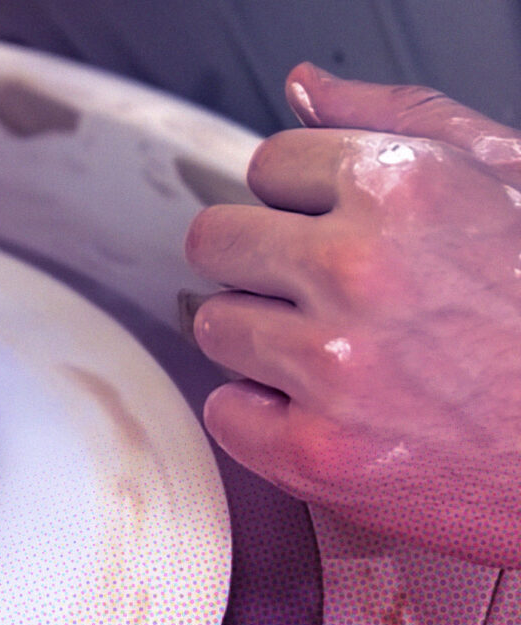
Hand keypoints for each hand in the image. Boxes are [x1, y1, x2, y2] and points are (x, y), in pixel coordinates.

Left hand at [188, 63, 520, 566]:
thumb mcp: (513, 184)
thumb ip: (404, 122)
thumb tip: (304, 88)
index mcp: (402, 188)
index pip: (269, 166)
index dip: (304, 202)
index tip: (338, 231)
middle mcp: (359, 270)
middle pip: (217, 241)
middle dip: (263, 265)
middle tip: (327, 296)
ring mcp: (333, 366)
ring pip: (217, 326)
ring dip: (265, 343)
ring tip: (346, 358)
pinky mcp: (315, 453)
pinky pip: (226, 413)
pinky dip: (268, 421)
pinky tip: (337, 414)